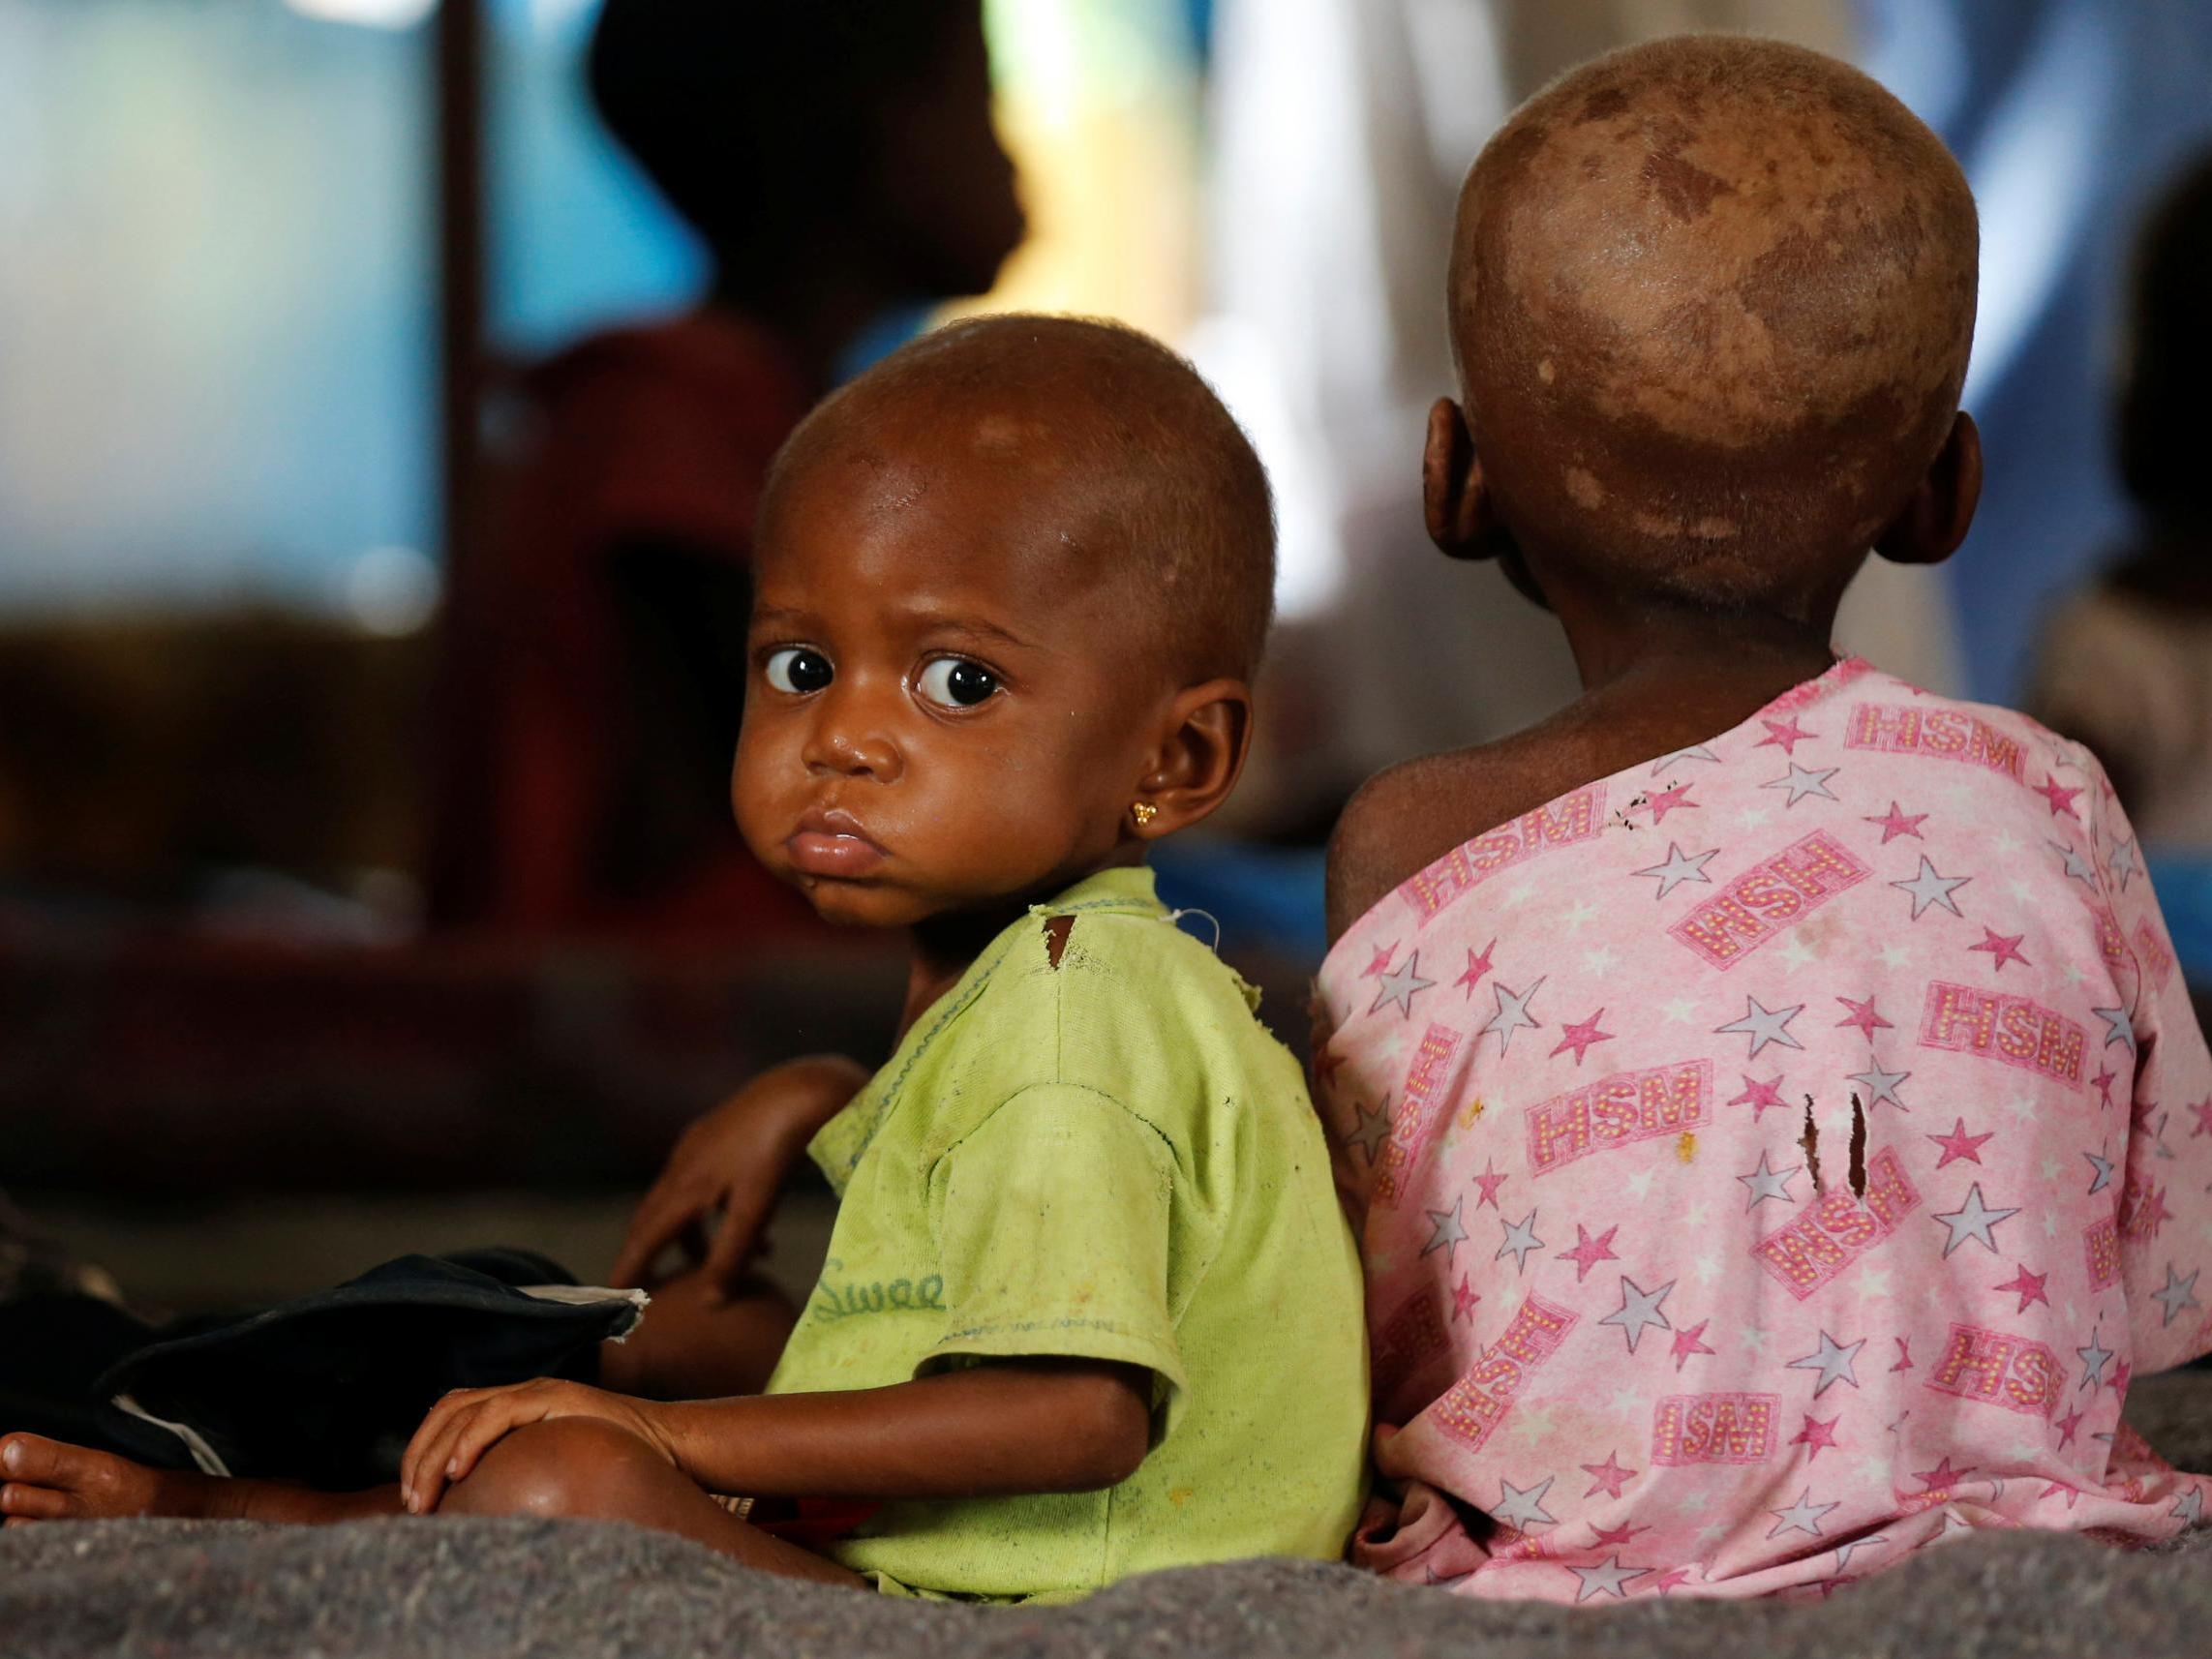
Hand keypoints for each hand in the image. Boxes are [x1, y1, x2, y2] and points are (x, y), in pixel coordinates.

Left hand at [399, 1379, 673, 1514]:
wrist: (665, 1443)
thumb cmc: (613, 1460)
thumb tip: (477, 1504)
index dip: (422, 1450)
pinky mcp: (554, 1397)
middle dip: (418, 1456)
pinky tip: (459, 1471)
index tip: (412, 1496)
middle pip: (447, 1410)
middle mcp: (520, 1390)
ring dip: (434, 1455)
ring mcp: (537, 1391)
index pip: (450, 1413)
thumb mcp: (552, 1463)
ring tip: (425, 1496)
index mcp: (515, 1403)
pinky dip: (470, 1440)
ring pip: (463, 1411)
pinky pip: (498, 1412)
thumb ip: (519, 1468)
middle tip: (411, 1502)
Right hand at [610, 1055, 870, 1294]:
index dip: (629, 1269)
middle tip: (647, 1287)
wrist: (800, 1089)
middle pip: (655, 1219)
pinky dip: (716, 1213)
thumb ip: (733, 1254)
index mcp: (686, 1185)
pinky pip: (705, 1183)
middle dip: (650, 1255)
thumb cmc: (779, 1149)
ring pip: (684, 1202)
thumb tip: (711, 1303)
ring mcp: (700, 1145)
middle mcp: (684, 1164)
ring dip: (696, 1237)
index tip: (611, 1299)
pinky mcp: (720, 1133)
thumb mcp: (757, 1206)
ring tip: (720, 1265)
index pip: (646, 1238)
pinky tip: (755, 1227)